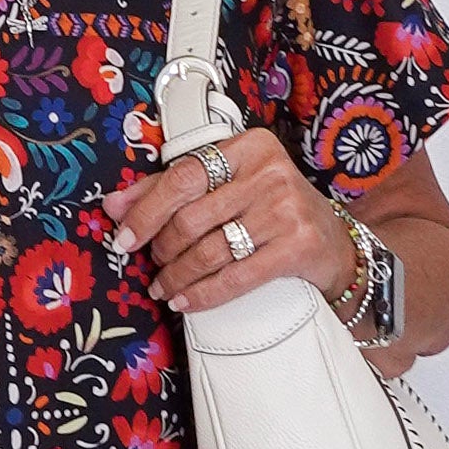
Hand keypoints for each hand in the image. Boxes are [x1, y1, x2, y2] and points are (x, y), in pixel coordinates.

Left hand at [106, 123, 362, 322]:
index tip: (124, 237)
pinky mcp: (298, 247)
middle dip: (163, 248)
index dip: (146, 209)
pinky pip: (236, 276)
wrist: (335, 244)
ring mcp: (286, 209)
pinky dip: (203, 293)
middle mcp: (270, 172)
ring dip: (177, 275)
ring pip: (210, 249)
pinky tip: (185, 302)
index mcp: (249, 147)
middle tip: (153, 264)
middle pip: (192, 216)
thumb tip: (112, 205)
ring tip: (163, 287)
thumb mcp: (229, 187)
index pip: (183, 176)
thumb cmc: (272, 210)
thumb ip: (171, 188)